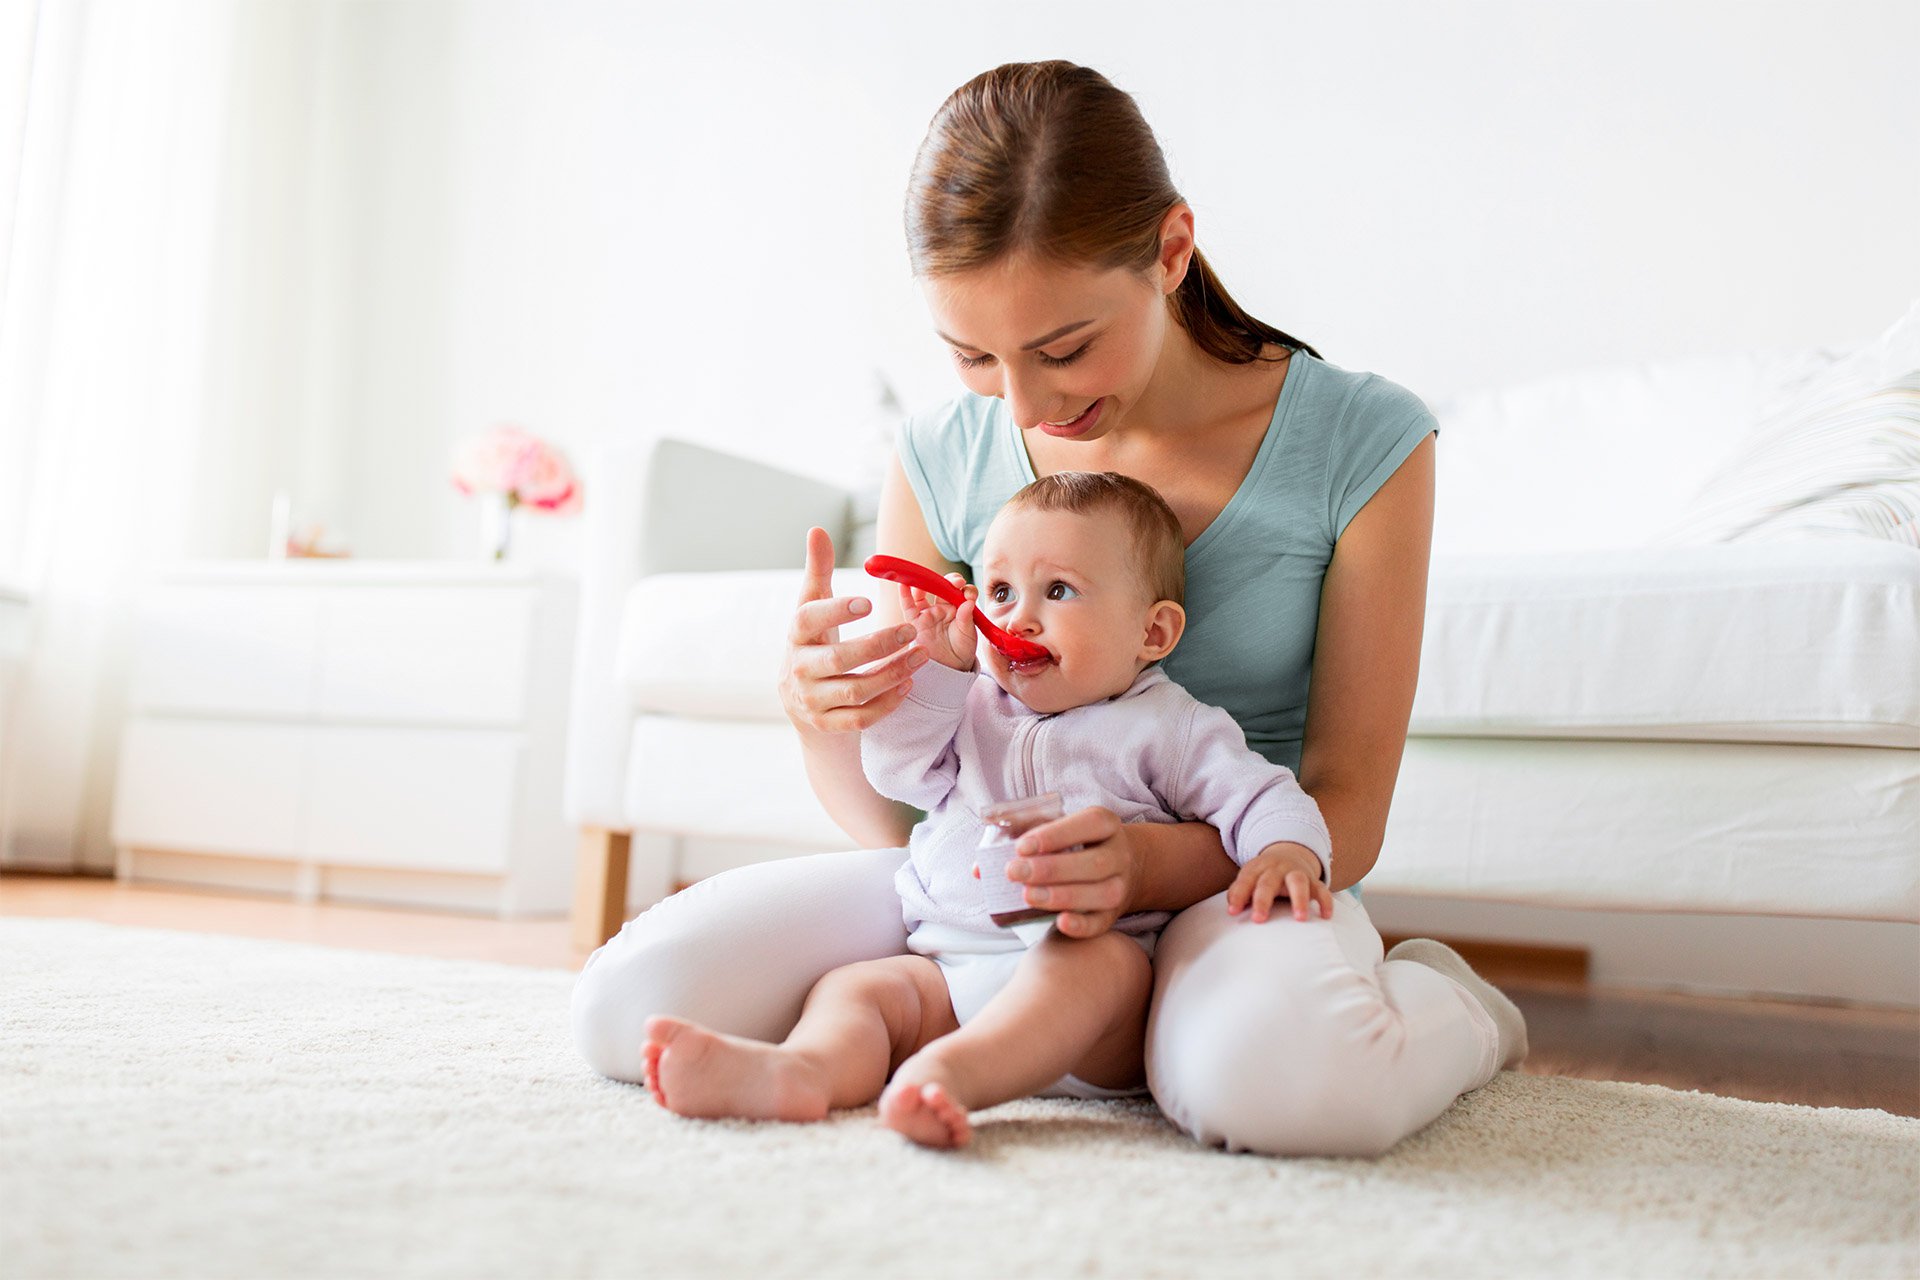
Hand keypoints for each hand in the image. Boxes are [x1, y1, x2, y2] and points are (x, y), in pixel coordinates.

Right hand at [778, 527, 929, 732]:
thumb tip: (818, 529)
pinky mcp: (828, 724)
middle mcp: (799, 668)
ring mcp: (812, 700)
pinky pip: (861, 717)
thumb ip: (818, 570)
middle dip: (878, 645)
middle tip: (911, 631)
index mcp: (795, 634)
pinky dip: (887, 703)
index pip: (809, 620)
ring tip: (920, 656)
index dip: (836, 610)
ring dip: (892, 674)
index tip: (868, 601)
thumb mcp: (812, 606)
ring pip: (855, 690)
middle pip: (838, 659)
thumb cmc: (813, 641)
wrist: (799, 700)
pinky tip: (908, 684)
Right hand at [897, 573, 978, 670]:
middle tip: (956, 582)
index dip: (965, 589)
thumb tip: (969, 602)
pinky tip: (904, 584)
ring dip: (927, 582)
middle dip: (949, 581)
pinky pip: (908, 606)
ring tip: (931, 579)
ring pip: (924, 592)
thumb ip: (967, 618)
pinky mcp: (915, 621)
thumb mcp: (968, 635)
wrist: (948, 669)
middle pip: (943, 587)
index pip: (962, 592)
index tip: (968, 593)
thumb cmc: (961, 651)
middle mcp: (943, 608)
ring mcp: (928, 613)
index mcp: (959, 608)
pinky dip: (905, 594)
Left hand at [1000, 806, 1140, 938]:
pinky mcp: (1113, 914)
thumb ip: (1020, 840)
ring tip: (1027, 896)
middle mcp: (1118, 854)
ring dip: (1062, 896)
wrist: (1120, 866)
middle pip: (1094, 862)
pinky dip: (1082, 926)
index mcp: (1104, 824)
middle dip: (1051, 869)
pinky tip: (1060, 922)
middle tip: (1013, 873)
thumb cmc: (1074, 845)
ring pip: (1101, 893)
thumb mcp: (1057, 830)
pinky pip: (1102, 923)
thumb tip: (980, 869)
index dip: (1055, 835)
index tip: (1021, 846)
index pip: (1088, 824)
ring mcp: (1120, 886)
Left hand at [1226, 843, 1332, 922]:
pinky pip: (1322, 890)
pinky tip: (1326, 916)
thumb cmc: (1264, 875)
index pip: (1246, 880)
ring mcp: (1297, 873)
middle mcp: (1277, 869)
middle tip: (1258, 919)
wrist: (1289, 854)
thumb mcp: (1250, 877)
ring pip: (1298, 882)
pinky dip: (1326, 901)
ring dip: (1299, 899)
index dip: (1238, 895)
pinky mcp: (1314, 881)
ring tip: (1299, 919)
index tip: (1233, 912)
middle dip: (1263, 900)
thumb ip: (1239, 892)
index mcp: (1258, 868)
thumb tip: (1232, 910)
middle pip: (1269, 882)